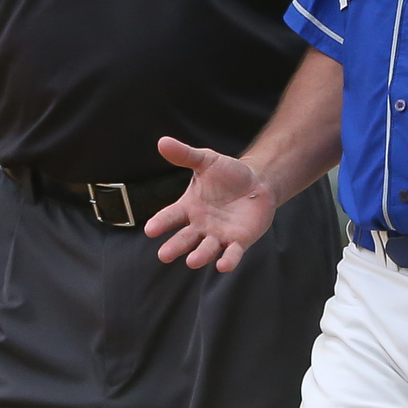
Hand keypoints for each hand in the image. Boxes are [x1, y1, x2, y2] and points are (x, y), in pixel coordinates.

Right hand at [144, 137, 276, 271]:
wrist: (257, 182)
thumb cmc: (228, 174)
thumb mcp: (206, 161)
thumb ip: (185, 155)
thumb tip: (162, 141)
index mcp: (189, 207)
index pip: (170, 216)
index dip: (160, 223)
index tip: (150, 230)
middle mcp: (200, 225)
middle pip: (185, 238)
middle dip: (175, 247)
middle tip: (164, 255)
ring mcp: (218, 235)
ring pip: (206, 249)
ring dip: (199, 256)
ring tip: (192, 261)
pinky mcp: (238, 241)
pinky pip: (231, 253)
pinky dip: (227, 260)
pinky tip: (223, 266)